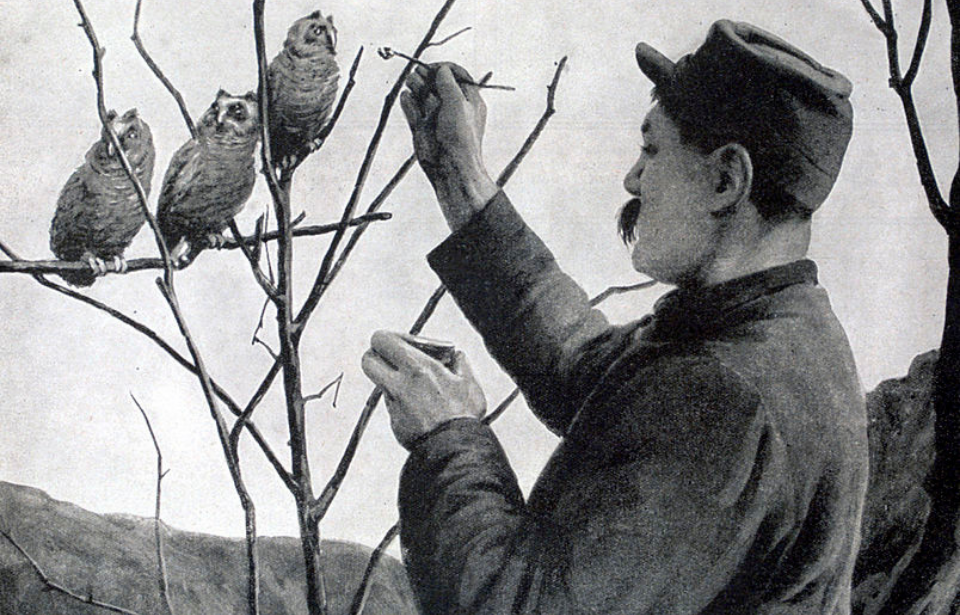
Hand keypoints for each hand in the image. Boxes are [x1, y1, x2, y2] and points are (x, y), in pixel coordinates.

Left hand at [361, 330, 485, 448]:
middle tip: (395, 359)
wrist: (455, 449)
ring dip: (392, 379)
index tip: (404, 343)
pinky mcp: (394, 422)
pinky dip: (401, 401)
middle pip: (368, 360)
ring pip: (380, 382)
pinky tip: (420, 406)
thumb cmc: (463, 417)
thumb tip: (456, 356)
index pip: (383, 340)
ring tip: (415, 385)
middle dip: (378, 355)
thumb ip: (459, 362)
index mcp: (418, 368)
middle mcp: (400, 384)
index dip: (390, 338)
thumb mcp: (469, 381)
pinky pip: (391, 404)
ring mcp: (395, 404)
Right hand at [400, 63, 498, 230]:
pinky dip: (408, 102)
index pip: (455, 75)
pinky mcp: (421, 126)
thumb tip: (440, 69)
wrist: (450, 166)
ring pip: (422, 94)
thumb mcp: (458, 103)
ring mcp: (435, 116)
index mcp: (468, 99)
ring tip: (412, 84)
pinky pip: (411, 109)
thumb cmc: (461, 136)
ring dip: (416, 86)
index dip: (443, 68)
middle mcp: (452, 106)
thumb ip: (448, 83)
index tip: (433, 68)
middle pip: (436, 82)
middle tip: (419, 74)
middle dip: (427, 76)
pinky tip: (407, 98)